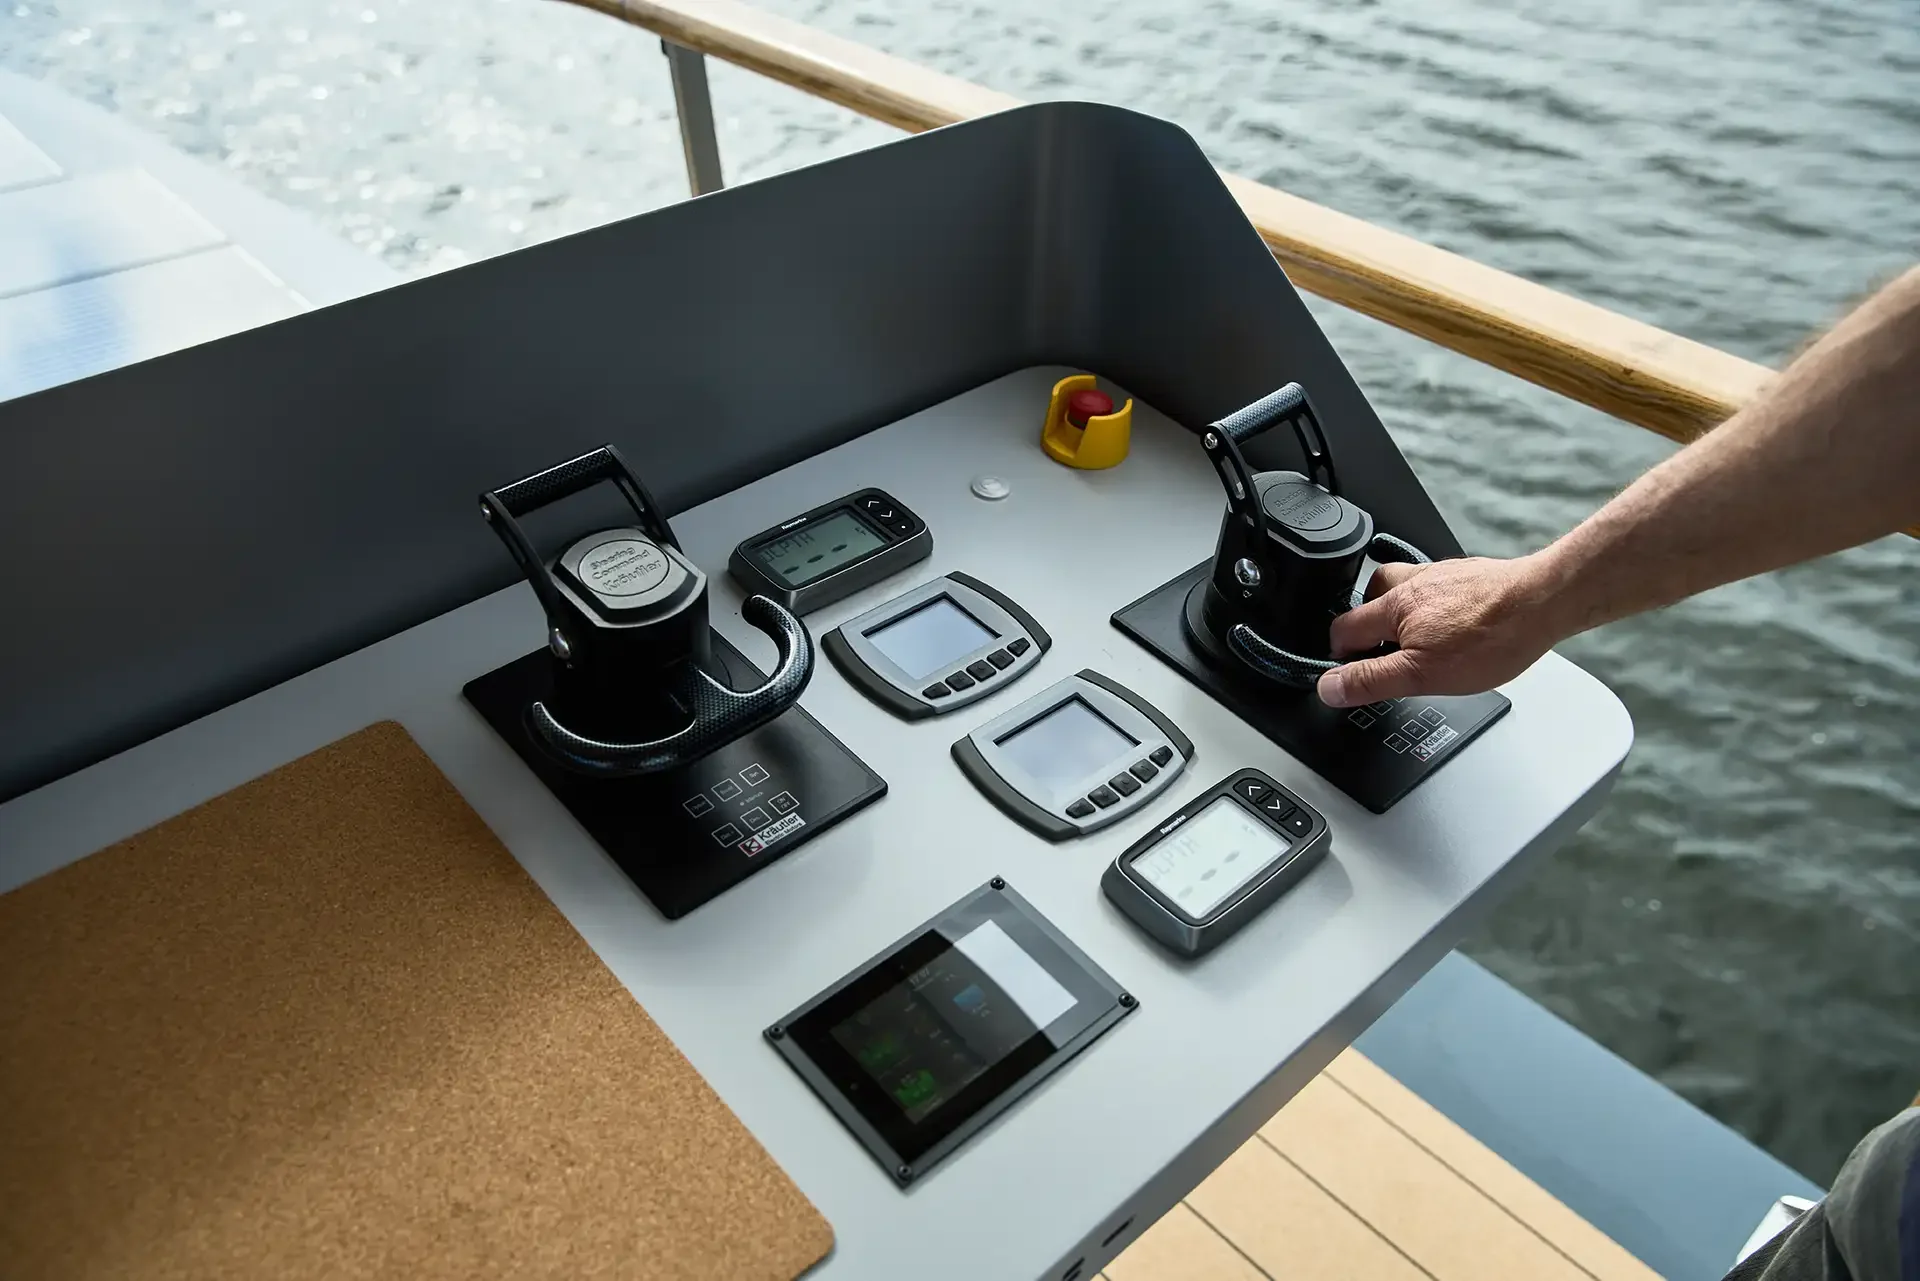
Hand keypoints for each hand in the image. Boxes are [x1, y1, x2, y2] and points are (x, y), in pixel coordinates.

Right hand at [1315, 553, 1563, 707]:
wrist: (1543, 603)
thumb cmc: (1490, 637)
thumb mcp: (1422, 675)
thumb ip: (1372, 679)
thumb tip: (1329, 686)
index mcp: (1392, 607)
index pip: (1343, 629)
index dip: (1340, 656)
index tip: (1353, 676)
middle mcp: (1412, 583)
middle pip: (1368, 599)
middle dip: (1367, 627)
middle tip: (1382, 655)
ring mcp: (1440, 575)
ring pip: (1402, 587)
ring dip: (1397, 610)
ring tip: (1413, 637)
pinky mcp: (1467, 575)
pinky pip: (1435, 586)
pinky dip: (1433, 604)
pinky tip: (1450, 623)